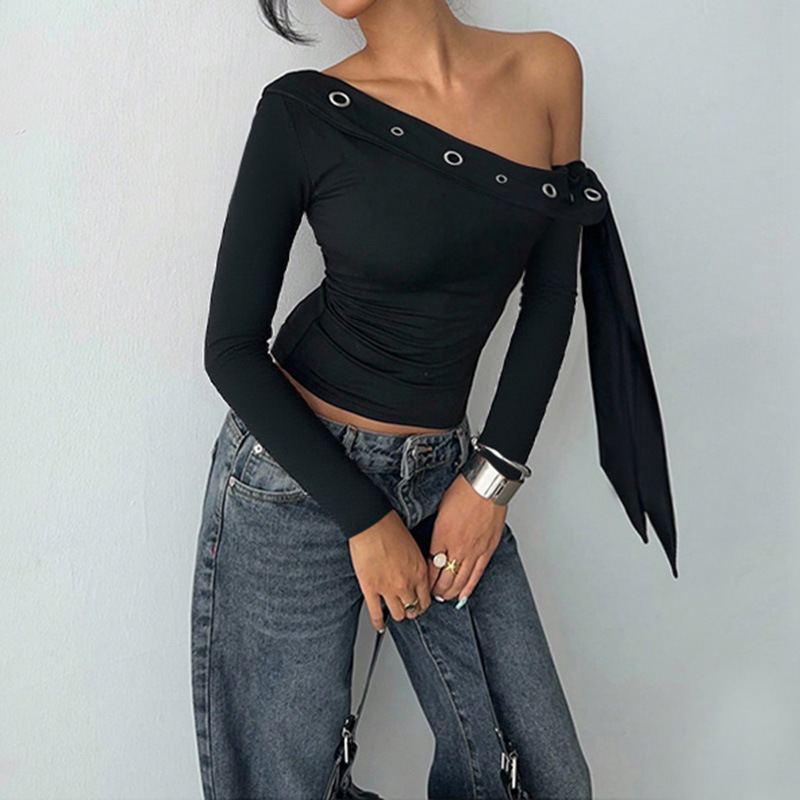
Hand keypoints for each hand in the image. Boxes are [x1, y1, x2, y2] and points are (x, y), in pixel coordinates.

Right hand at [348, 509, 431, 629]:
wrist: (371, 523)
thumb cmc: (390, 527)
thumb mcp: (414, 547)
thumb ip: (416, 565)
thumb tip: (415, 576)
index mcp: (420, 571)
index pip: (426, 599)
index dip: (423, 604)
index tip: (420, 604)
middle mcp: (407, 583)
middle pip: (413, 609)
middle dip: (412, 610)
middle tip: (409, 609)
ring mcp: (388, 588)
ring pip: (399, 614)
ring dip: (399, 614)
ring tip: (396, 612)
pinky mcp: (371, 589)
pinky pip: (376, 612)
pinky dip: (379, 622)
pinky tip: (380, 625)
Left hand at [428, 473, 507, 603]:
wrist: (486, 486)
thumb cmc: (463, 492)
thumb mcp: (440, 511)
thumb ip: (437, 533)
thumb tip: (434, 545)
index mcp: (441, 537)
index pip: (430, 567)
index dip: (426, 579)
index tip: (422, 584)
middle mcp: (457, 548)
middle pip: (445, 578)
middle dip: (437, 590)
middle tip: (432, 595)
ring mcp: (474, 551)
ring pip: (461, 580)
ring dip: (451, 591)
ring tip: (445, 597)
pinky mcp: (487, 550)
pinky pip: (477, 574)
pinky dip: (470, 587)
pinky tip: (464, 595)